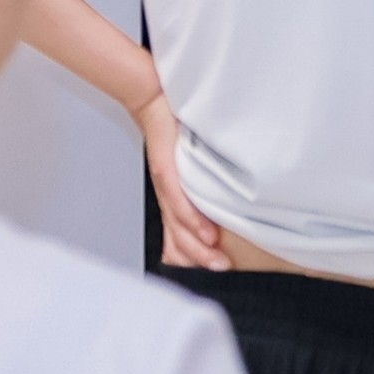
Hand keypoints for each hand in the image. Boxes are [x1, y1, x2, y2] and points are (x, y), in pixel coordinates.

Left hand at [136, 94, 225, 269]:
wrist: (152, 102)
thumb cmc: (175, 131)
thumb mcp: (189, 160)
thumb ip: (201, 180)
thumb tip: (221, 195)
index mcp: (172, 197)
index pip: (179, 235)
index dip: (193, 256)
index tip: (212, 270)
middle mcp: (167, 196)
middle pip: (180, 237)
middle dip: (199, 259)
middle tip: (221, 271)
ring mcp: (166, 185)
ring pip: (180, 226)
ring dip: (198, 247)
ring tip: (217, 261)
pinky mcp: (166, 170)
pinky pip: (181, 201)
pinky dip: (193, 219)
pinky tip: (206, 233)